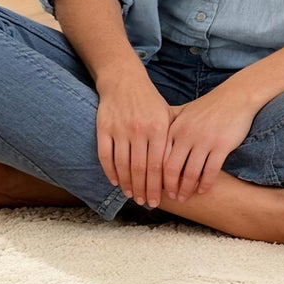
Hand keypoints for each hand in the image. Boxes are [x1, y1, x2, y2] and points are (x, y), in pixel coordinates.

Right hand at [95, 72, 172, 209]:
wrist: (123, 80)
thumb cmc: (149, 102)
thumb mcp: (167, 116)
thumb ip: (171, 141)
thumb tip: (180, 170)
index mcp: (159, 128)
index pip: (159, 165)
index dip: (157, 186)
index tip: (158, 199)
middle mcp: (139, 130)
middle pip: (141, 169)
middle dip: (143, 189)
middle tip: (144, 203)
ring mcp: (120, 129)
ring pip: (123, 164)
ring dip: (126, 183)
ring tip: (130, 195)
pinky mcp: (103, 127)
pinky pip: (105, 155)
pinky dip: (109, 171)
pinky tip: (114, 181)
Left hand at [160, 87, 257, 202]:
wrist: (235, 98)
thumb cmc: (206, 109)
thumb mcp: (182, 115)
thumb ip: (168, 128)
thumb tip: (149, 145)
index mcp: (172, 128)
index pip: (157, 157)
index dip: (153, 175)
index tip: (152, 186)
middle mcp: (185, 135)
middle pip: (170, 168)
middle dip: (168, 187)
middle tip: (167, 198)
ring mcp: (203, 141)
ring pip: (190, 173)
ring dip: (186, 189)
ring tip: (184, 198)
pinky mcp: (221, 146)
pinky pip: (210, 171)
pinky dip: (205, 184)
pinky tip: (203, 191)